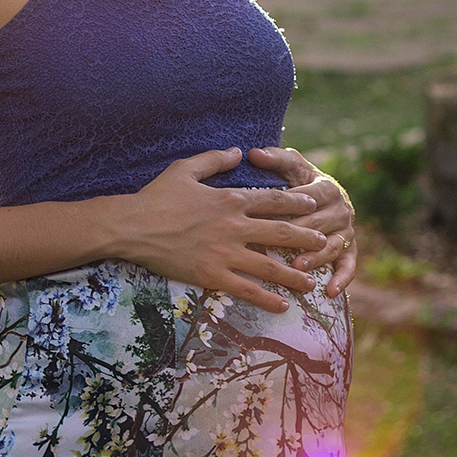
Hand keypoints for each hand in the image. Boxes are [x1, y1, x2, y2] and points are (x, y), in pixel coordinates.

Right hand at [122, 147, 327, 312]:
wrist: (132, 226)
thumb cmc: (156, 196)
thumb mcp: (185, 168)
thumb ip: (214, 158)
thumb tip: (237, 150)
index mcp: (230, 199)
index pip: (273, 200)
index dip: (296, 202)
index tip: (313, 204)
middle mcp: (234, 226)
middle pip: (281, 233)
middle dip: (307, 238)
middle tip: (324, 242)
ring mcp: (225, 253)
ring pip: (270, 266)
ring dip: (295, 275)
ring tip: (312, 283)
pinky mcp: (212, 275)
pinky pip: (247, 289)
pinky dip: (267, 299)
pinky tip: (282, 306)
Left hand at [248, 147, 356, 297]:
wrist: (322, 196)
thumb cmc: (299, 182)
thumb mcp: (291, 168)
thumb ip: (275, 159)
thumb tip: (253, 153)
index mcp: (327, 187)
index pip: (309, 197)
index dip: (291, 204)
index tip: (268, 212)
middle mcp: (341, 209)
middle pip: (319, 223)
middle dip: (299, 235)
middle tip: (279, 245)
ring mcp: (347, 231)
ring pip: (332, 246)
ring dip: (316, 257)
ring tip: (297, 267)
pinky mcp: (350, 250)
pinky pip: (348, 265)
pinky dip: (342, 279)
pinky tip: (329, 292)